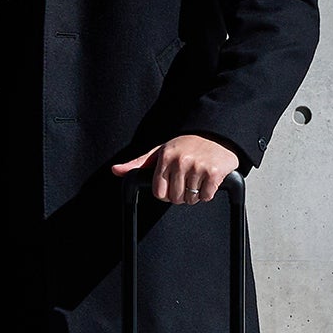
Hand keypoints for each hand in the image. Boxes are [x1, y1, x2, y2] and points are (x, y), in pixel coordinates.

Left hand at [111, 134, 239, 204]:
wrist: (216, 134)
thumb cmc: (186, 145)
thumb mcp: (160, 151)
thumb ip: (138, 163)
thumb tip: (115, 170)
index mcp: (165, 156)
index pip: (159, 193)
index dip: (166, 194)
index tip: (172, 185)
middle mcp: (181, 160)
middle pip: (175, 198)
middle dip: (181, 194)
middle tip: (187, 180)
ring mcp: (198, 166)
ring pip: (191, 199)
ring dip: (195, 194)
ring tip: (198, 178)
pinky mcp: (214, 173)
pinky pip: (206, 197)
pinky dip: (208, 193)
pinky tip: (208, 179)